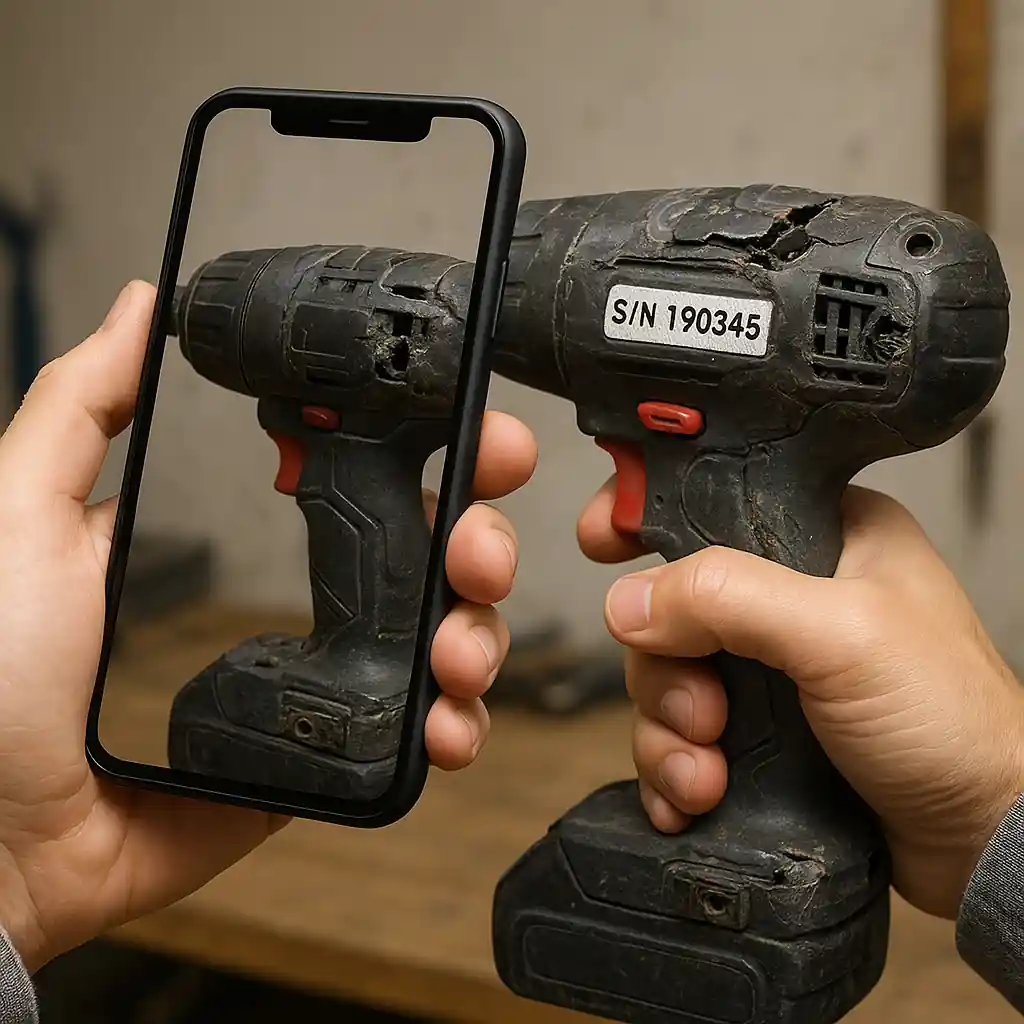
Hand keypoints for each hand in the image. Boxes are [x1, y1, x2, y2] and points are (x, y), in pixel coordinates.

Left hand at [0, 280, 535, 970]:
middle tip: (473, 552)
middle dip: (480, 543)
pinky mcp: (330, 759)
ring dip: (479, 634)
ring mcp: (327, 682)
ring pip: (447, 640)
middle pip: (432, 556)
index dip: (442, 452)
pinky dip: (459, 724)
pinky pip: (418, 735)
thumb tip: (140, 306)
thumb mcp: (27, 514)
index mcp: (254, 532)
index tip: (482, 441)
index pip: (373, 479)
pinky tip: (448, 721)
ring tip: (458, 651)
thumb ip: (86, 405)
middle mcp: (306, 601)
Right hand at [579, 481, 1023, 919]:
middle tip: (705, 715)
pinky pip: (681, 732)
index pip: (714, 501)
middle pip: (671, 604)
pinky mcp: (762, 728)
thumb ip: (731, 598)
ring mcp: (772, 665)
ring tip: (706, 777)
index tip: (603, 541)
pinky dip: (673, 766)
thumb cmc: (955, 725)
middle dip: (668, 670)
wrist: (980, 842)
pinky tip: (690, 798)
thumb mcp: (842, 636)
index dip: (647, 515)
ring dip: (668, 733)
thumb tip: (630, 599)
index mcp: (826, 535)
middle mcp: (792, 596)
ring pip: (668, 676)